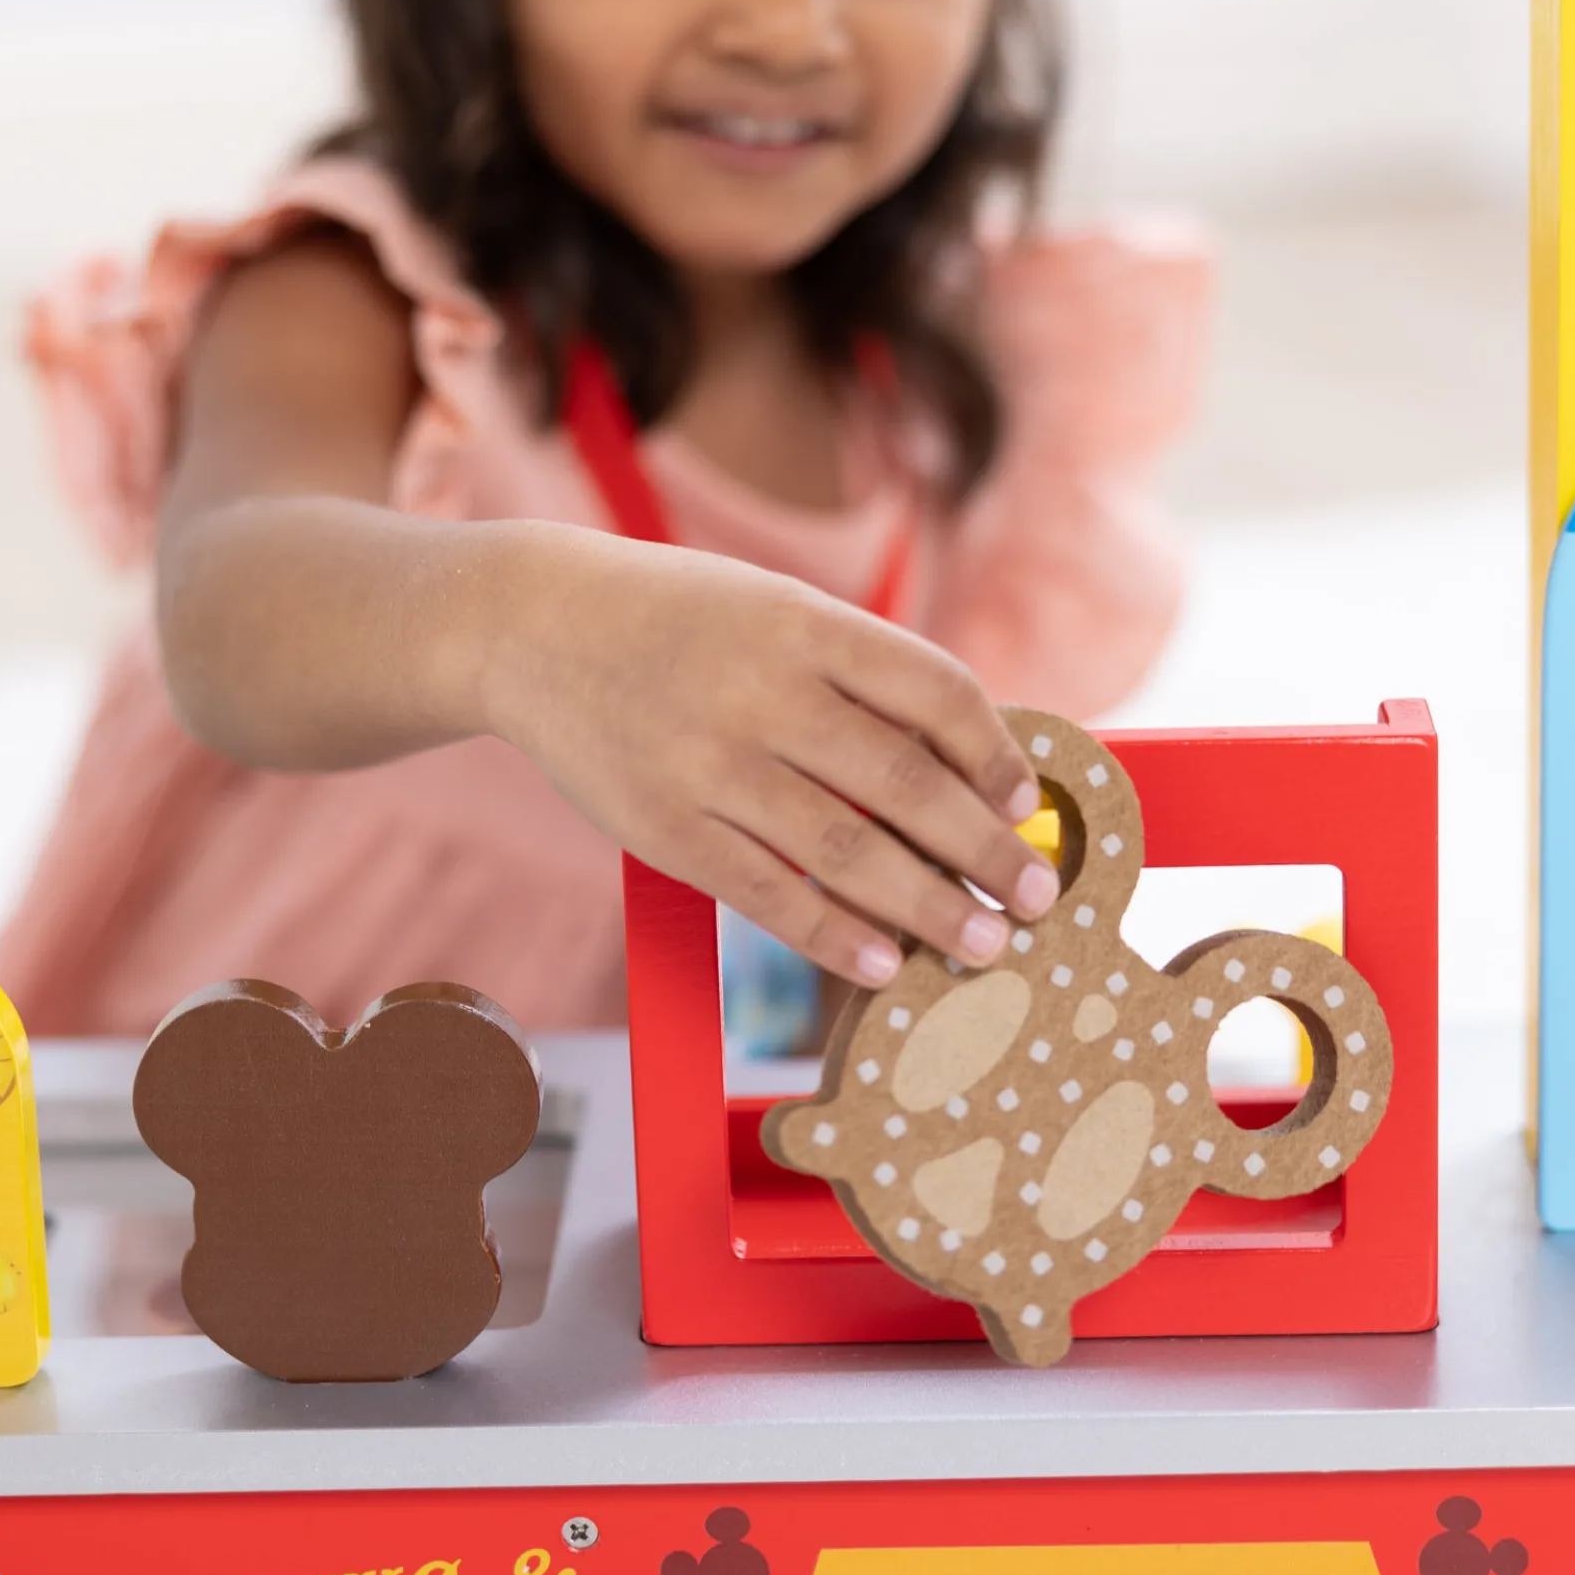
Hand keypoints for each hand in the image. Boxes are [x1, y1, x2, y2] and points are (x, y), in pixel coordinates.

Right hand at [487, 528, 1060, 985]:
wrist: (533, 626)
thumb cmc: (681, 621)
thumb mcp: (774, 610)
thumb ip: (859, 674)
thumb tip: (970, 764)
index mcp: (804, 623)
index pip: (933, 689)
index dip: (995, 753)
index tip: (1029, 804)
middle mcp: (763, 693)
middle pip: (906, 782)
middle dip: (986, 849)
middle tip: (1040, 898)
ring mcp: (710, 766)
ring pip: (848, 851)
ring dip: (931, 907)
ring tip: (987, 944)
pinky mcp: (665, 829)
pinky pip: (769, 895)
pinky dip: (835, 935)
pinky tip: (885, 964)